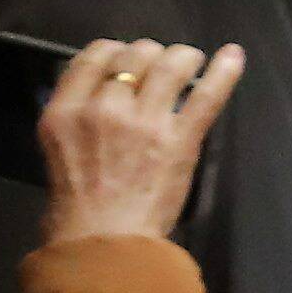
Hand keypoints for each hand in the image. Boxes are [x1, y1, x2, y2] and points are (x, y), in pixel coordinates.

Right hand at [31, 36, 248, 244]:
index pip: (95, 56)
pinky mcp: (180, 139)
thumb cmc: (76, 206)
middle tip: (162, 67)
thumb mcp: (58, 148)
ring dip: (185, 57)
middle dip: (151, 55)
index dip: (116, 51)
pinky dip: (224, 72)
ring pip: (171, 65)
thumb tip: (98, 93)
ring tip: (192, 59)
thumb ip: (76, 116)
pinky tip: (233, 56)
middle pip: (135, 55)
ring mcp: (145, 121)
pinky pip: (206, 95)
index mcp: (66, 110)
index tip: (127, 59)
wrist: (103, 241)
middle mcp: (104, 107)